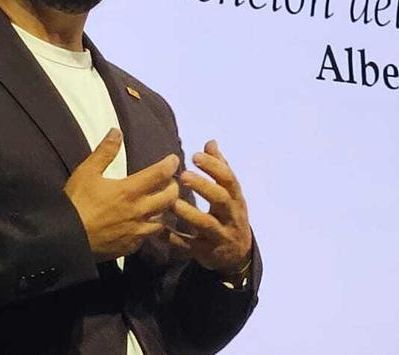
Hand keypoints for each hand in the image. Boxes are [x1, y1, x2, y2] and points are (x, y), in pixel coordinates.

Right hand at [64, 128, 180, 262]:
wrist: (67, 237)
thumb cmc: (77, 201)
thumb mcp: (87, 172)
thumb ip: (105, 152)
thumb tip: (117, 131)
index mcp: (129, 190)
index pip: (160, 174)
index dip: (170, 165)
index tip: (174, 159)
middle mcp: (139, 211)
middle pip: (170, 198)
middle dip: (174, 187)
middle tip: (170, 182)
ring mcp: (137, 231)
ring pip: (162, 219)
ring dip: (165, 210)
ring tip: (160, 204)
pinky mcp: (131, 247)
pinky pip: (148, 237)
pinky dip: (151, 228)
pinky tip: (145, 224)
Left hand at [167, 140, 252, 272]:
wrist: (237, 255)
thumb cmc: (228, 215)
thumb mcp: (229, 193)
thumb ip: (220, 168)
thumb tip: (210, 142)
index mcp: (236, 199)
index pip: (229, 180)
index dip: (214, 167)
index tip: (195, 155)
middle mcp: (231, 216)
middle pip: (221, 200)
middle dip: (203, 187)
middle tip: (183, 175)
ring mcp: (220, 236)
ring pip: (206, 224)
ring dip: (189, 213)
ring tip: (172, 202)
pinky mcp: (206, 252)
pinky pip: (190, 246)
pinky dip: (176, 239)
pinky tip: (161, 230)